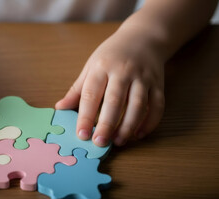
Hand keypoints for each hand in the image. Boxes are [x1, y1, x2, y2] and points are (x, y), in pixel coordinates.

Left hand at [56, 31, 164, 146]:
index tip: (81, 134)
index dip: (85, 116)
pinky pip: (157, 106)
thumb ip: (77, 89)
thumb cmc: (112, 55)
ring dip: (129, 126)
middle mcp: (123, 71)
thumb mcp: (91, 66)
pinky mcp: (159, 84)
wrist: (143, 37)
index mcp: (102, 67)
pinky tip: (139, 135)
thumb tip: (60, 108)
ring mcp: (143, 77)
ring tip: (118, 141)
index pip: (91, 94)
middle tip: (99, 142)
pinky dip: (150, 122)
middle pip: (115, 101)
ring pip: (138, 105)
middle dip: (107, 124)